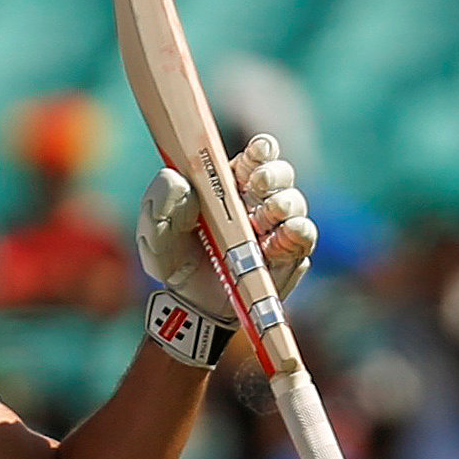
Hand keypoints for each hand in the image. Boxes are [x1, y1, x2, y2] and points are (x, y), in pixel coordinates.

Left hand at [136, 133, 314, 327]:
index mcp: (229, 184)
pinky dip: (295, 234)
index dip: (261, 149)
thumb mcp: (155, 234)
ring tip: (264, 217)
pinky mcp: (290, 255)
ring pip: (295, 202)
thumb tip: (180, 182)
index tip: (257, 152)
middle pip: (281, 173)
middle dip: (274, 173)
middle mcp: (259, 201)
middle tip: (258, 184)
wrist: (193, 309)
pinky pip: (303, 238)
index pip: (254, 155)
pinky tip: (275, 241)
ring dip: (284, 204)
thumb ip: (159, 205)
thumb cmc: (177, 262)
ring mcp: (277, 228)